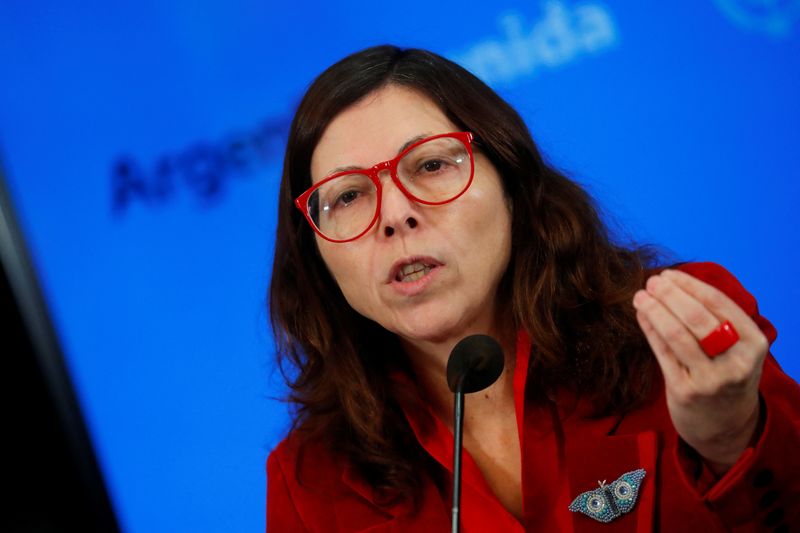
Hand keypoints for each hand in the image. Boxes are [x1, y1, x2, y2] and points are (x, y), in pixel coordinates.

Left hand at [632, 268, 768, 473]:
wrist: (727, 427)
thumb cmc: (727, 375)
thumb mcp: (737, 349)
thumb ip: (715, 320)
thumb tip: (674, 283)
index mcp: (753, 343)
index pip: (718, 303)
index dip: (690, 285)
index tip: (669, 274)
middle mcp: (736, 362)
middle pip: (696, 317)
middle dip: (670, 295)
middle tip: (652, 282)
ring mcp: (710, 379)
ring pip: (676, 334)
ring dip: (655, 310)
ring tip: (640, 296)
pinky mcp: (685, 392)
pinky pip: (663, 353)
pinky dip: (650, 330)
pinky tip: (642, 316)